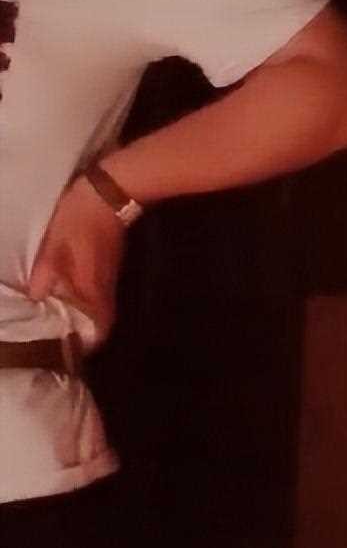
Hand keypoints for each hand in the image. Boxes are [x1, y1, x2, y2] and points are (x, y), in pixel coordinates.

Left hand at [28, 176, 126, 341]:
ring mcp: (109, 278)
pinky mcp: (108, 267)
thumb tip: (36, 300)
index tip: (70, 355)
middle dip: (81, 335)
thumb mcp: (54, 246)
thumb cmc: (80, 219)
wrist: (110, 193)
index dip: (85, 346)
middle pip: (98, 324)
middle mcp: (105, 289)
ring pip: (97, 309)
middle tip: (58, 339)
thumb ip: (46, 276)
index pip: (97, 331)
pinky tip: (67, 294)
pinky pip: (96, 295)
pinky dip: (83, 301)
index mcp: (92, 288)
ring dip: (81, 318)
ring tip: (58, 321)